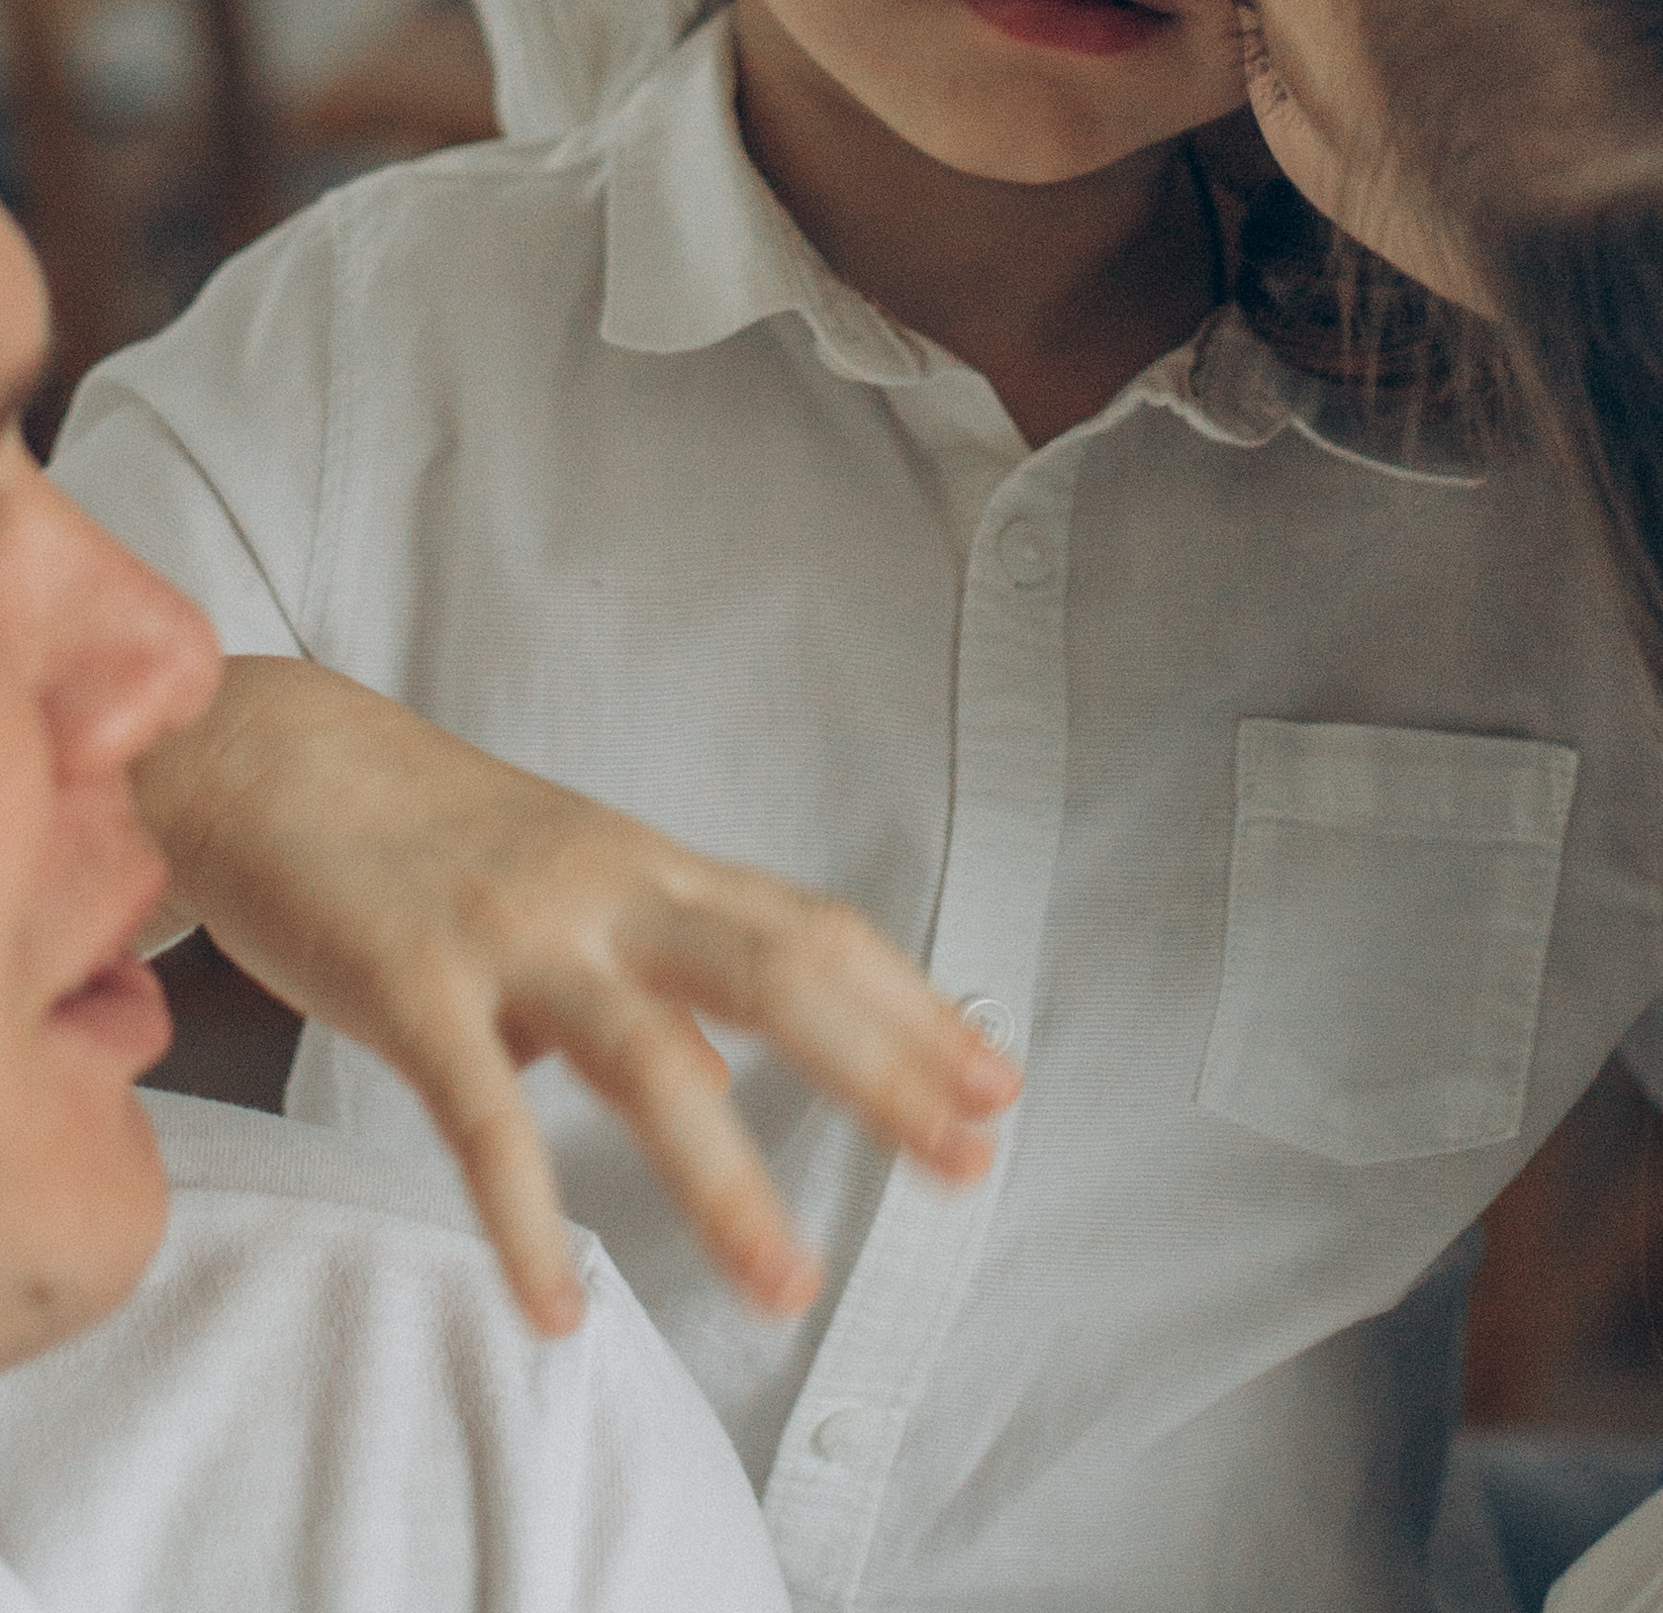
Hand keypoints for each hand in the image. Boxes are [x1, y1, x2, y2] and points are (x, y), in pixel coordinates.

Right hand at [140, 657, 1017, 1338]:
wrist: (268, 755)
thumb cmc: (424, 830)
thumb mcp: (566, 873)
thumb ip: (650, 955)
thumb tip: (724, 1062)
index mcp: (650, 865)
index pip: (815, 931)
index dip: (913, 1006)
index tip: (996, 1081)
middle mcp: (605, 890)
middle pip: (779, 973)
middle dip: (885, 1069)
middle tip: (966, 1159)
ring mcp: (513, 936)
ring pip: (654, 1059)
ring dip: (728, 1184)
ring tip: (786, 1285)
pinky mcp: (410, 986)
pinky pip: (483, 1122)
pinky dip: (526, 1220)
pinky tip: (558, 1306)